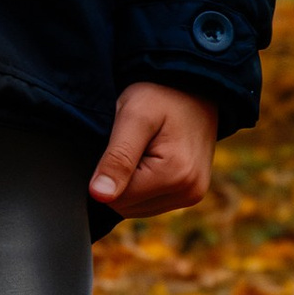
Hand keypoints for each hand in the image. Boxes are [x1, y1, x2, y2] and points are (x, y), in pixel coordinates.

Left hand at [89, 80, 217, 216]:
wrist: (195, 87)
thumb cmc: (161, 95)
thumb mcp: (133, 117)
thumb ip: (116, 158)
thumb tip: (99, 195)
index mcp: (175, 175)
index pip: (115, 198)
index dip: (106, 171)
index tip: (119, 142)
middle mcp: (188, 192)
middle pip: (126, 206)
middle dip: (118, 177)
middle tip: (132, 143)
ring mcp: (191, 196)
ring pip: (136, 207)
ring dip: (130, 182)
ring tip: (142, 148)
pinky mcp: (190, 194)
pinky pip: (150, 203)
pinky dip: (142, 185)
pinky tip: (149, 158)